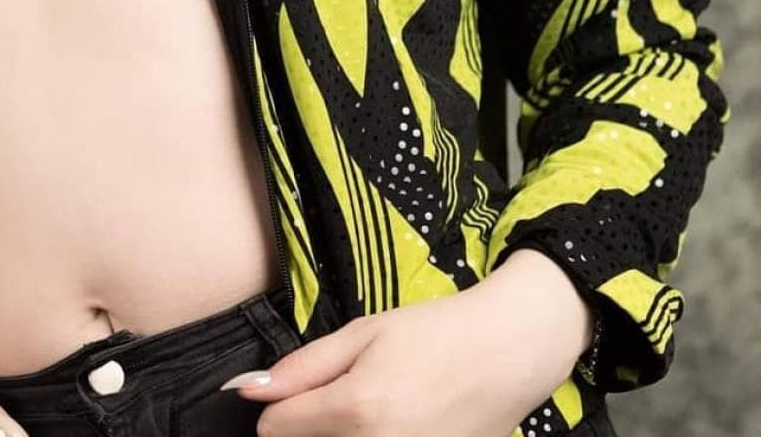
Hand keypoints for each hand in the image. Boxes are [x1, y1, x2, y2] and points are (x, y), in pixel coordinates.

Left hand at [217, 254, 588, 436]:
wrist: (508, 353)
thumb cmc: (436, 333)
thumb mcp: (365, 333)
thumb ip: (304, 367)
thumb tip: (252, 390)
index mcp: (357, 410)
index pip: (278, 428)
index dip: (278, 407)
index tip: (294, 392)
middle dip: (310, 425)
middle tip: (338, 398)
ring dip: (341, 435)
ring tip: (373, 406)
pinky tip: (398, 419)